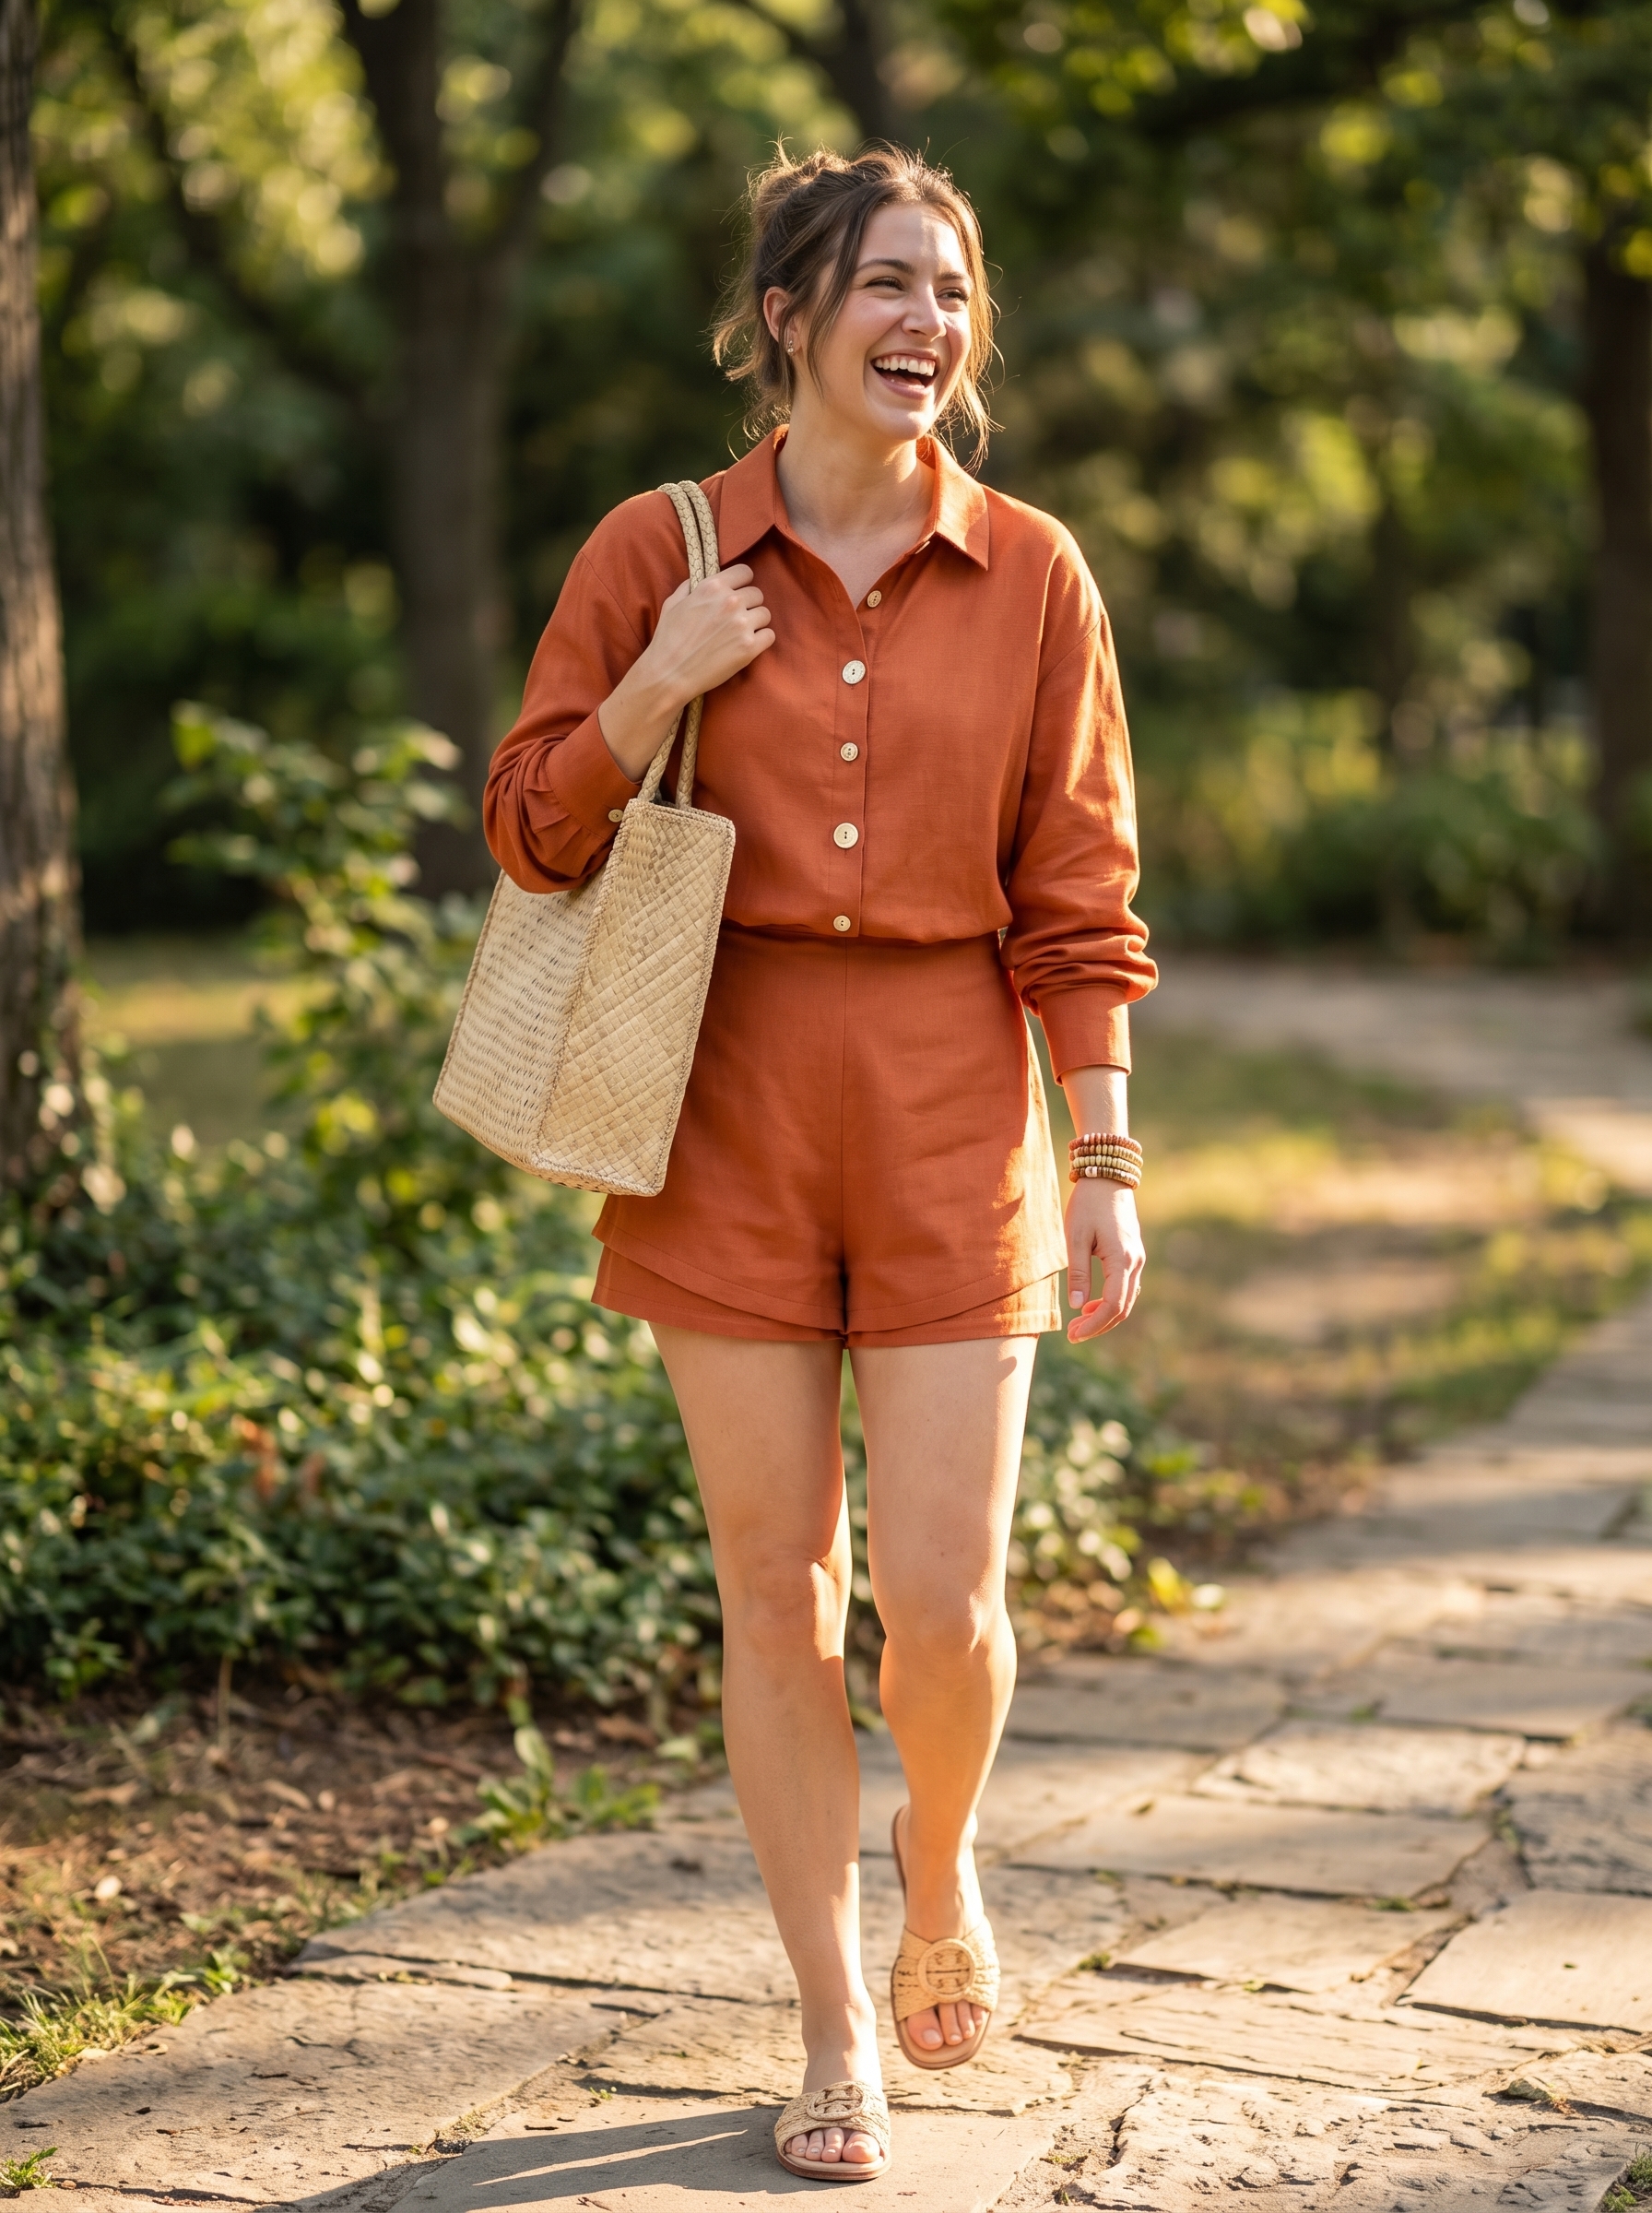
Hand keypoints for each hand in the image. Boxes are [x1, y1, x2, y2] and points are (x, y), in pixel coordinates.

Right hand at [598, 564, 774, 779]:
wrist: (669, 673)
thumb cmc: (667, 639)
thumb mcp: (673, 603)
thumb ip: (690, 587)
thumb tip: (700, 580)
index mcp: (712, 587)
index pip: (745, 572)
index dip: (743, 583)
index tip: (738, 593)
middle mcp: (730, 601)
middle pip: (757, 594)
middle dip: (749, 605)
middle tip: (736, 620)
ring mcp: (741, 624)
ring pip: (765, 614)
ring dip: (756, 623)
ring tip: (740, 634)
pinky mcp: (749, 647)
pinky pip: (769, 635)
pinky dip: (761, 641)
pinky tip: (747, 646)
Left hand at [1064, 1178, 1144, 1341]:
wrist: (1107, 1177)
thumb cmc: (1087, 1205)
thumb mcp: (1075, 1237)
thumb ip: (1079, 1272)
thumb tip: (1078, 1306)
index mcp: (1121, 1260)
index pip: (1112, 1306)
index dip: (1094, 1325)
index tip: (1073, 1334)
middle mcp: (1135, 1262)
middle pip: (1122, 1308)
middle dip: (1098, 1325)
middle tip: (1073, 1334)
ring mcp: (1137, 1259)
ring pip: (1126, 1299)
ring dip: (1104, 1315)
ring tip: (1079, 1322)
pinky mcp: (1133, 1254)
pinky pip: (1126, 1287)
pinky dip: (1111, 1301)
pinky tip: (1092, 1304)